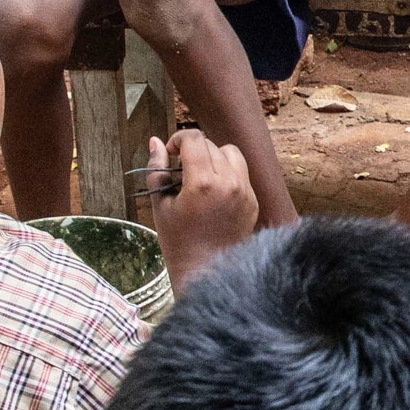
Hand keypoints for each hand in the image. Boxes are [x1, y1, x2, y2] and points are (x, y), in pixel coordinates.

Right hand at [151, 130, 257, 281]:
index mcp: (203, 183)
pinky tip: (213, 192)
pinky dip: (228, 173)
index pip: (194, 139)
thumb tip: (155, 142)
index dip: (178, 139)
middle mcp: (229, 183)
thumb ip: (157, 170)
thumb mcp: (161, 205)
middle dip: (193, 151)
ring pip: (232, 153)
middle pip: (211, 145)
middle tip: (181, 170)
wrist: (206, 270)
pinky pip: (242, 173)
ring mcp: (245, 192)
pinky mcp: (253, 201)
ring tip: (200, 176)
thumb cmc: (178, 241)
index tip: (171, 153)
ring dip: (214, 157)